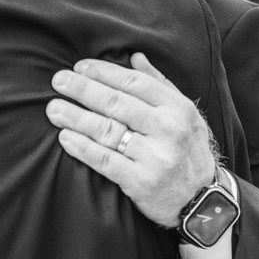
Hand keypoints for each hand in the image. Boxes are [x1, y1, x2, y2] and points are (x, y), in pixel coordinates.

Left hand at [45, 52, 217, 226]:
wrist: (204, 201)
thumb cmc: (188, 149)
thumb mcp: (184, 113)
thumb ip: (159, 84)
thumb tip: (135, 57)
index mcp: (178, 107)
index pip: (134, 82)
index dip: (103, 72)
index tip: (79, 67)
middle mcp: (168, 129)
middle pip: (117, 103)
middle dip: (83, 89)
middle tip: (58, 81)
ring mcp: (156, 157)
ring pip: (108, 131)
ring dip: (76, 117)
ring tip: (53, 109)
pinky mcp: (142, 182)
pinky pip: (106, 161)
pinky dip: (83, 148)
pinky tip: (65, 138)